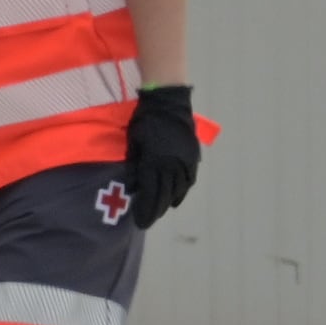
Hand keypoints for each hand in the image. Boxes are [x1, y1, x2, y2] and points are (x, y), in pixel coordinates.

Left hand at [124, 85, 200, 228]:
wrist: (167, 103)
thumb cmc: (144, 121)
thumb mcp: (133, 143)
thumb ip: (134, 166)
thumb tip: (132, 186)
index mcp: (154, 162)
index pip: (150, 193)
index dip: (146, 209)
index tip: (140, 221)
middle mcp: (172, 165)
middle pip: (165, 194)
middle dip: (156, 209)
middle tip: (148, 221)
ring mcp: (184, 161)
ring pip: (178, 189)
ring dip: (169, 202)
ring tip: (160, 210)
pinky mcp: (192, 156)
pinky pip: (189, 179)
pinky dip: (182, 191)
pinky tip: (176, 198)